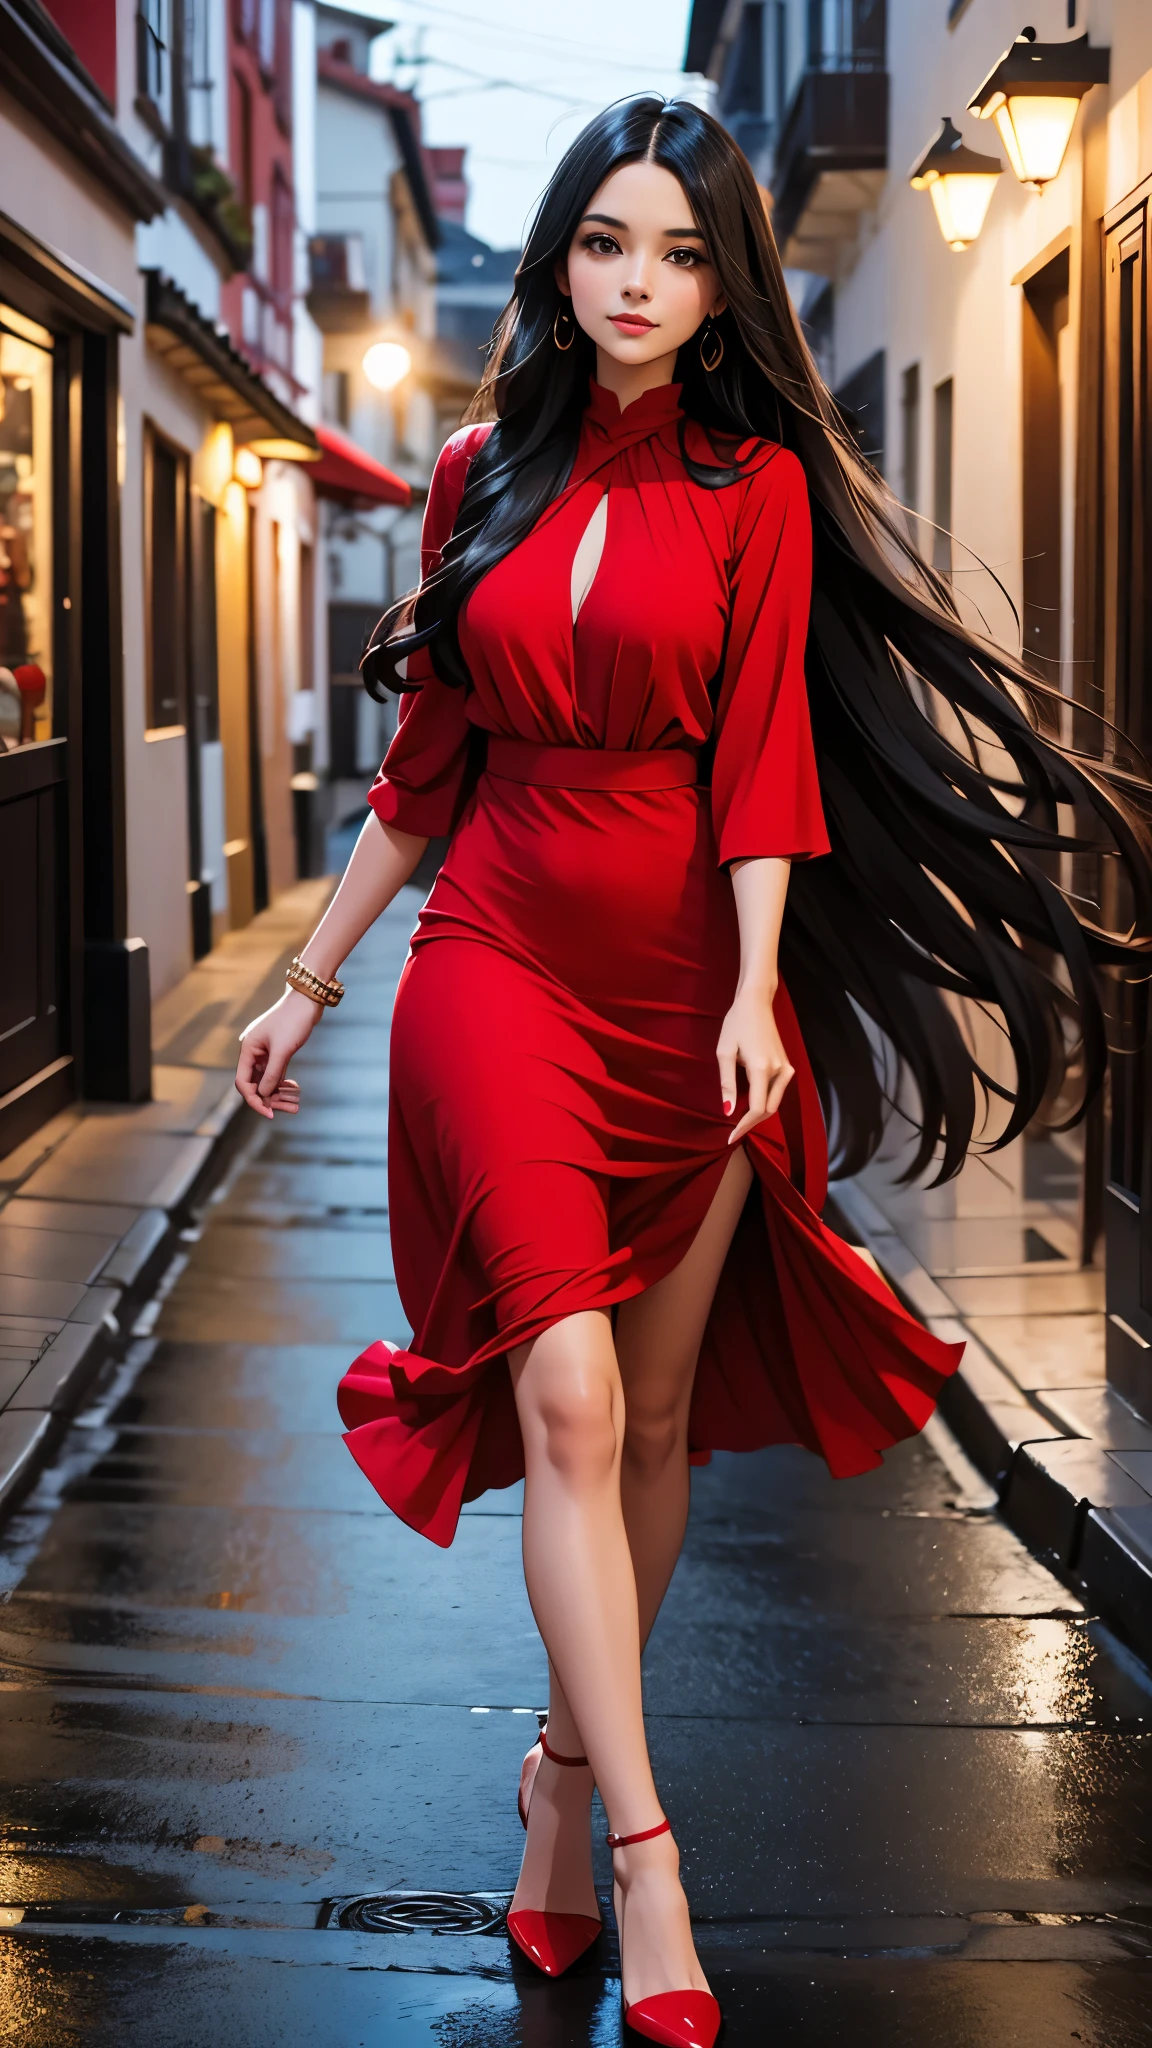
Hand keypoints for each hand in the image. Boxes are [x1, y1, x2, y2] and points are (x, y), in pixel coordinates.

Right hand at [235, 988, 318, 1119]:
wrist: (307, 1001)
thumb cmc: (293, 1021)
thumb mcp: (282, 1050)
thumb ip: (272, 1074)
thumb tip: (263, 1095)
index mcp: (248, 1049)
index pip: (243, 1082)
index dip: (254, 1100)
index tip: (268, 1113)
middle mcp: (253, 1052)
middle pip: (256, 1084)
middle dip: (270, 1099)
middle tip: (289, 1110)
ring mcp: (265, 1052)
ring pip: (267, 1080)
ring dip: (279, 1093)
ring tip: (295, 1106)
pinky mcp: (277, 1051)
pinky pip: (276, 1073)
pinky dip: (283, 1083)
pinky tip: (295, 1090)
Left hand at [716, 983, 793, 1144]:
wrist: (756, 1003)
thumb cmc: (736, 1024)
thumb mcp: (724, 1052)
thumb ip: (727, 1083)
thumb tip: (727, 1111)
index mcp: (762, 1068)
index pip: (757, 1108)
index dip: (744, 1125)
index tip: (730, 1137)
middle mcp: (778, 1071)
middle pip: (769, 1109)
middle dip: (751, 1123)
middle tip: (733, 1132)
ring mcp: (786, 1068)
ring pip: (775, 1102)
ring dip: (759, 1114)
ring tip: (740, 1121)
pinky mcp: (787, 1065)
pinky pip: (778, 1091)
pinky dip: (766, 1101)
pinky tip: (751, 1103)